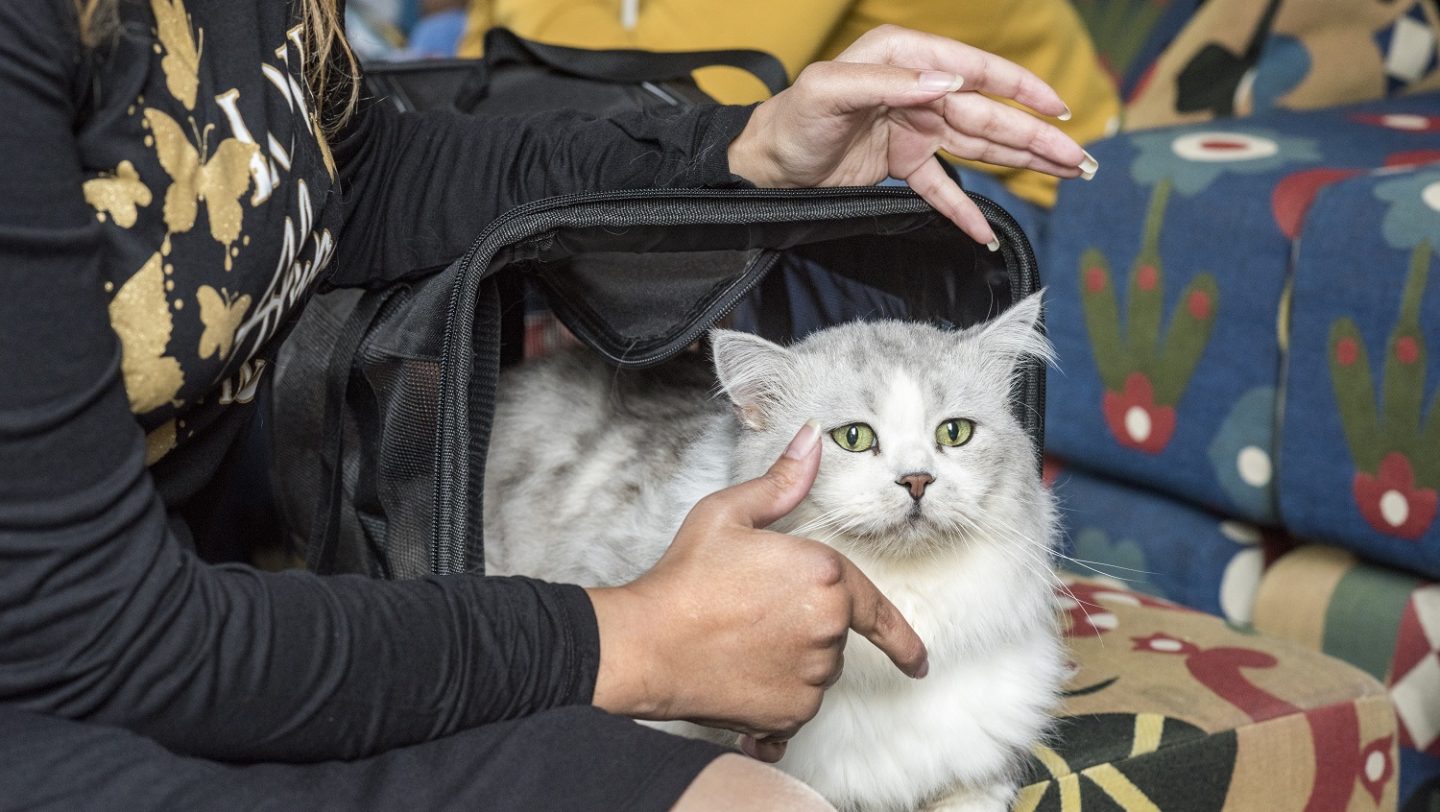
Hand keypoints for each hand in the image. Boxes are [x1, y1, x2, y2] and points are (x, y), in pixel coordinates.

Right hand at [587, 421, 927, 761]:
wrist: (646, 644)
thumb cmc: (684, 579)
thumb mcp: (728, 514)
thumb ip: (782, 482)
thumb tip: (813, 437)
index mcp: (824, 574)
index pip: (876, 609)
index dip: (900, 638)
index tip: (917, 660)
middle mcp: (828, 627)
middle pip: (834, 634)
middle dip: (801, 627)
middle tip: (747, 616)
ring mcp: (811, 674)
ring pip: (816, 671)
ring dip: (790, 661)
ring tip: (737, 644)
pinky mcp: (790, 714)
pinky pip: (796, 706)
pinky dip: (776, 698)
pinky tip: (739, 678)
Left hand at [726, 24, 1096, 247]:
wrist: (763, 167)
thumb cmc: (789, 121)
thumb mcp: (829, 91)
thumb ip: (888, 81)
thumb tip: (948, 80)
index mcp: (904, 57)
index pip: (975, 69)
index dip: (1020, 87)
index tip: (1056, 108)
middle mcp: (917, 90)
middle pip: (989, 115)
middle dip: (1037, 136)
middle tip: (1080, 159)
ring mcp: (915, 128)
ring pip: (980, 147)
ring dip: (1022, 163)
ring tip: (1066, 175)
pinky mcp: (904, 163)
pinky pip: (943, 189)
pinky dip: (964, 212)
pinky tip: (987, 233)